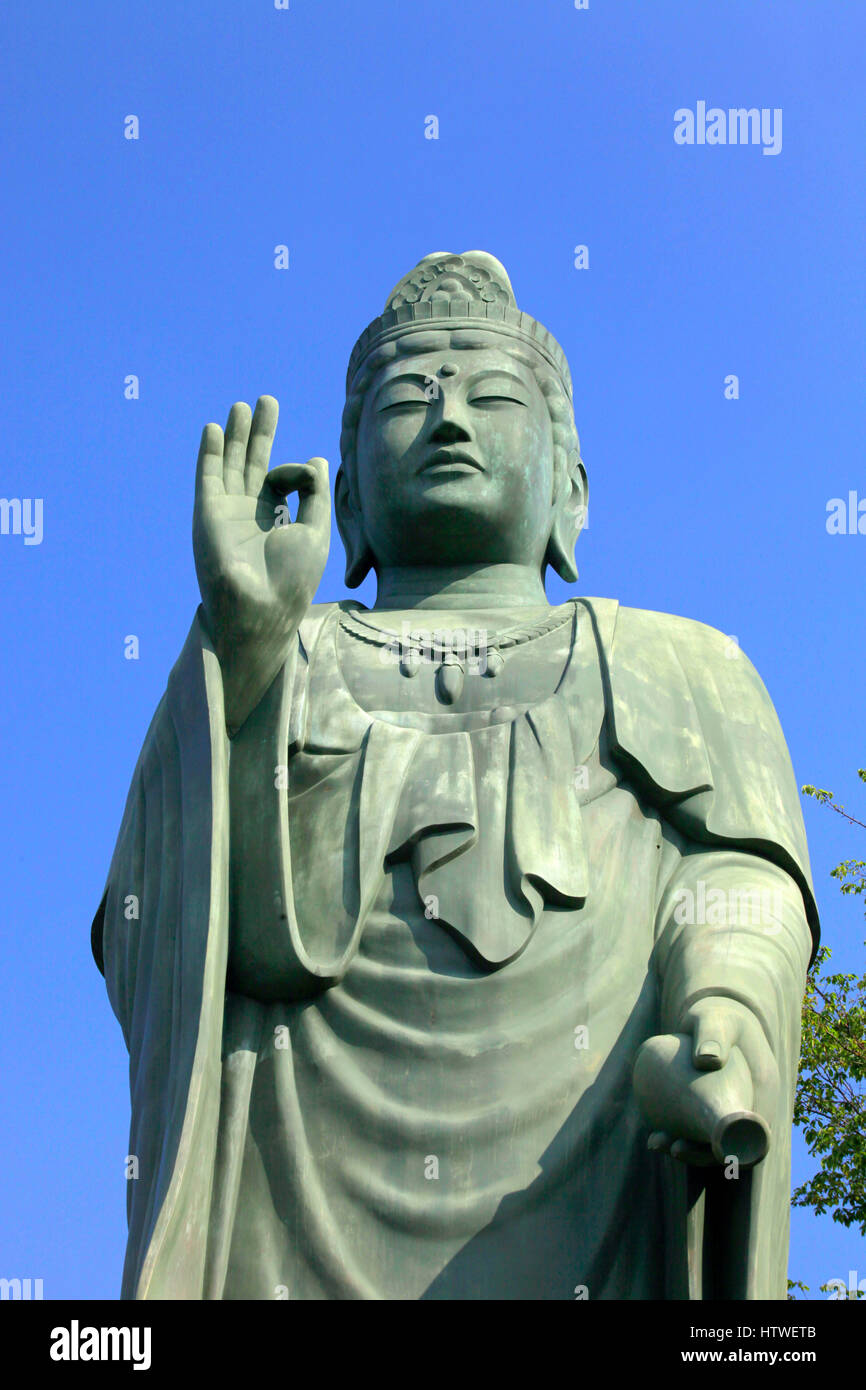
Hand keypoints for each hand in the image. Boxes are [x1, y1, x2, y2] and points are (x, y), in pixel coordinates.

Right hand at [192, 396, 329, 719]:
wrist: (259, 608)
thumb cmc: (291, 580)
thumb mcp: (315, 531)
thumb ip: (315, 495)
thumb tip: (318, 459)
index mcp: (276, 521)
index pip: (284, 481)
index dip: (299, 471)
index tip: (308, 474)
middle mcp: (249, 515)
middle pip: (253, 463)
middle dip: (260, 432)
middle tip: (266, 400)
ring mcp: (227, 512)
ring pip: (230, 463)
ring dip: (235, 434)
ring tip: (242, 406)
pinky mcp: (209, 513)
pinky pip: (208, 476)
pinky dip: (210, 452)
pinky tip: (213, 428)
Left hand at [642, 998, 778, 1166]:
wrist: (717, 1015)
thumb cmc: (718, 1015)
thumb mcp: (717, 1020)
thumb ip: (713, 1033)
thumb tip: (706, 1060)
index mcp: (764, 1091)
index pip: (757, 1134)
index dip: (736, 1149)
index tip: (709, 1149)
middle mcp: (752, 1106)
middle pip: (732, 1144)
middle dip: (703, 1154)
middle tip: (672, 1147)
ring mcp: (733, 1109)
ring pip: (713, 1140)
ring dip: (687, 1150)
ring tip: (655, 1142)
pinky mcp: (714, 1109)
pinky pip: (700, 1129)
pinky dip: (680, 1136)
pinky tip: (654, 1135)